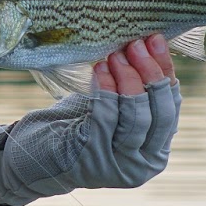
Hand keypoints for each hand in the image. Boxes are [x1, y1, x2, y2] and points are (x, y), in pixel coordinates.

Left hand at [0, 35, 180, 205]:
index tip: (155, 39)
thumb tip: (152, 44)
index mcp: (155, 152)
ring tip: (116, 54)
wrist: (35, 156)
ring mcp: (119, 165)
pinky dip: (106, 89)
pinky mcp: (93, 159)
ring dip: (128, 79)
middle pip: (160, 113)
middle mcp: (143, 165)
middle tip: (137, 43)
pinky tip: (99, 68)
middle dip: (150, 73)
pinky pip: (107, 118)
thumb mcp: (114, 111)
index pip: (171, 107)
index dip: (165, 71)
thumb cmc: (76, 126)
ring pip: (137, 116)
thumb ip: (137, 92)